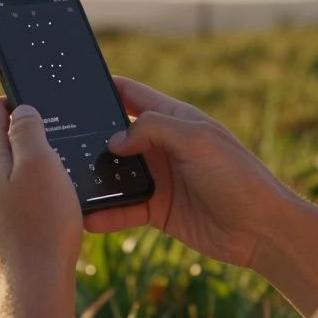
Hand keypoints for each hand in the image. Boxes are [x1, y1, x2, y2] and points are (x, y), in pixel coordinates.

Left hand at [0, 98, 83, 299]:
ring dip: (33, 167)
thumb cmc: (42, 224)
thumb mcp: (40, 162)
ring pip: (9, 170)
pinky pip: (14, 198)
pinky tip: (53, 208)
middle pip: (0, 139)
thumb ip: (27, 129)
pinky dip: (33, 194)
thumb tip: (21, 111)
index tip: (45, 110)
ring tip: (62, 179)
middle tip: (61, 144)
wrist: (33, 289)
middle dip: (29, 135)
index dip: (17, 101)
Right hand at [83, 77, 297, 269]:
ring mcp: (160, 178)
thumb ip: (152, 129)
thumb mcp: (196, 140)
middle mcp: (163, 146)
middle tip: (55, 140)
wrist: (262, 229)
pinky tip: (86, 217)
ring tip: (63, 180)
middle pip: (116, 135)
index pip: (131, 94)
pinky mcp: (157, 209)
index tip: (71, 88)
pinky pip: (124, 209)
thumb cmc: (237, 176)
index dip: (103, 88)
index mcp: (174, 119)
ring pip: (116, 173)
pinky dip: (106, 213)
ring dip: (94, 177)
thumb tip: (113, 140)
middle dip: (89, 137)